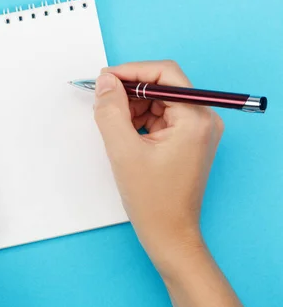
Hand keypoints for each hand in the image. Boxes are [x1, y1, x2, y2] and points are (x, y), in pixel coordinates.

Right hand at [93, 61, 223, 275]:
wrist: (169, 234)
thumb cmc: (152, 200)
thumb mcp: (123, 150)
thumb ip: (111, 111)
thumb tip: (105, 81)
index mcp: (196, 118)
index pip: (165, 74)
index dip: (131, 71)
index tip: (104, 79)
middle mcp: (203, 119)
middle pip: (162, 86)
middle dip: (130, 92)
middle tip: (102, 102)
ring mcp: (197, 130)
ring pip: (159, 101)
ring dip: (133, 107)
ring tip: (114, 127)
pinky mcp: (188, 140)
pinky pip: (161, 117)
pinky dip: (140, 120)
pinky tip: (125, 136)